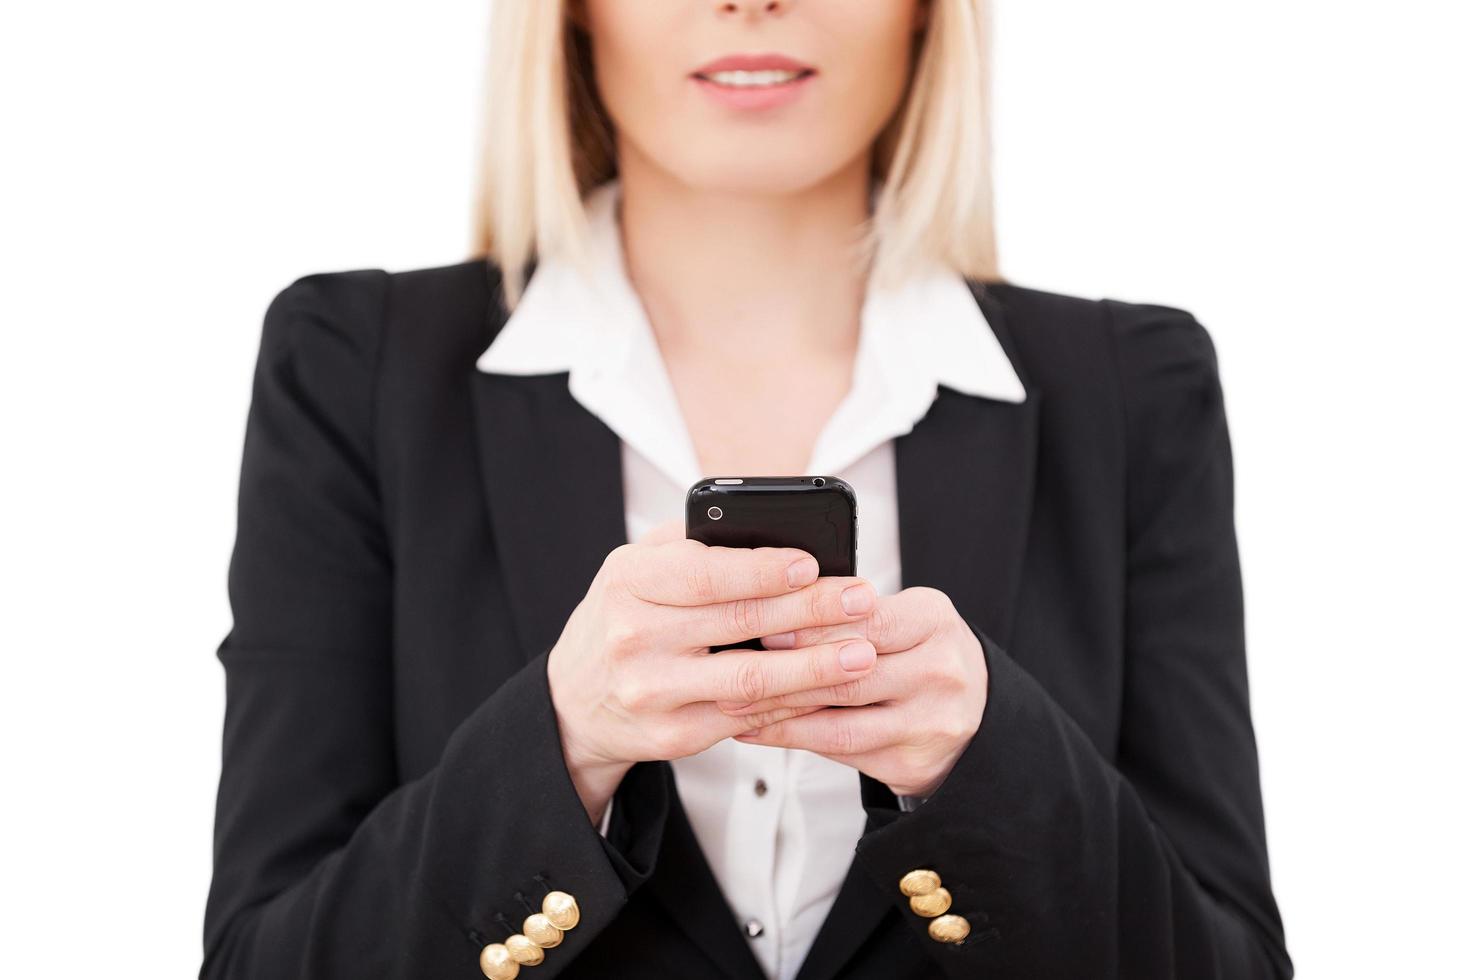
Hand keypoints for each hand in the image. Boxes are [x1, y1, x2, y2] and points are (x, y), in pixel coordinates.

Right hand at [547, 519, 880, 823]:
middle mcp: (634, 638)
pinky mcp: (674, 736)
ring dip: (814, 667)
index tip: (812, 563)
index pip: (704, 574)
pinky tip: (830, 687)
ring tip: (862, 652)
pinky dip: (795, 703)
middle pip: (738, 623)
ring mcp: (653, 693)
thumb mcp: (635, 568)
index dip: (762, 569)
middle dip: (809, 611)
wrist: (574, 702)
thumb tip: (773, 531)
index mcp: (628, 583)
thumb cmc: (622, 618)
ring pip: (750, 680)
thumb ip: (692, 544)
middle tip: (861, 599)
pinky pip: (748, 719)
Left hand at [716, 586, 987, 800]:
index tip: (762, 630)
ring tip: (735, 707)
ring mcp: (931, 723)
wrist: (976, 712)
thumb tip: (769, 610)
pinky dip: (797, 740)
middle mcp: (941, 672)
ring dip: (780, 716)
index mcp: (933, 621)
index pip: (862, 621)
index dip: (809, 627)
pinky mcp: (913, 763)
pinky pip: (843, 752)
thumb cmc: (918, 653)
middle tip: (732, 671)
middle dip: (784, 674)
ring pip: (840, 722)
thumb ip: (850, 617)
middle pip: (848, 674)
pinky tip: (760, 731)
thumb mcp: (901, 618)